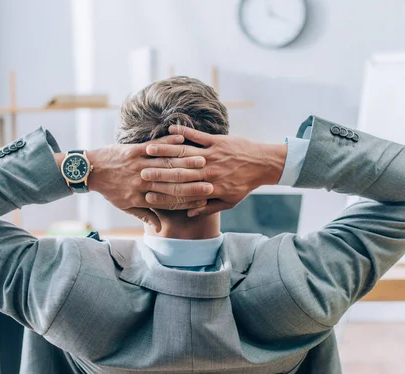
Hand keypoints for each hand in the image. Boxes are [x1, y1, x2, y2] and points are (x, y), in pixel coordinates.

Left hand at [83, 135, 213, 229]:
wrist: (90, 171)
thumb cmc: (110, 190)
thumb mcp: (125, 206)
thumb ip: (144, 215)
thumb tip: (158, 228)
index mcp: (141, 196)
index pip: (169, 198)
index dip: (187, 198)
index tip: (203, 197)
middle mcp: (141, 181)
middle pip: (171, 181)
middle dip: (192, 181)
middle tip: (211, 180)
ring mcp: (137, 164)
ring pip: (165, 163)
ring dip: (185, 161)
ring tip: (203, 159)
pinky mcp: (133, 150)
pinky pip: (154, 146)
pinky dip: (168, 142)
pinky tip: (182, 139)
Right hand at [142, 126, 287, 215]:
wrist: (264, 164)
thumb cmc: (245, 184)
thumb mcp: (229, 202)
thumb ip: (208, 208)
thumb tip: (190, 212)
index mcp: (210, 188)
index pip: (182, 191)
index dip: (163, 193)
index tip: (147, 193)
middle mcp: (209, 171)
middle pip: (179, 172)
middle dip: (158, 172)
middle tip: (140, 172)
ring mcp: (212, 155)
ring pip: (185, 153)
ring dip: (166, 150)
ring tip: (149, 150)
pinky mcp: (217, 141)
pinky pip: (198, 136)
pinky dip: (184, 132)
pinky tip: (170, 129)